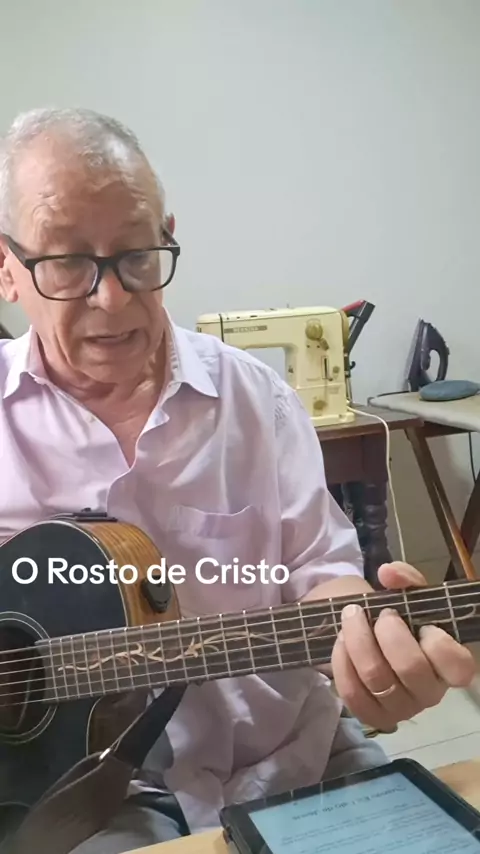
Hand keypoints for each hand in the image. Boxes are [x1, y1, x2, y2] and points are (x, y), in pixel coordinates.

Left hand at [331, 562, 476, 731]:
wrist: (368, 634)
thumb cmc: (397, 616)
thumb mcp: (407, 593)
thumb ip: (405, 578)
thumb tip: (389, 573)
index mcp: (449, 664)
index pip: (458, 667)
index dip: (439, 644)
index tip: (423, 623)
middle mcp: (430, 692)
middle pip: (409, 668)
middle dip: (387, 632)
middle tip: (378, 613)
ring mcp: (401, 709)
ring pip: (376, 679)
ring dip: (358, 640)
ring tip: (351, 618)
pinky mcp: (372, 716)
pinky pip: (353, 693)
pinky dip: (342, 662)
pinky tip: (341, 643)